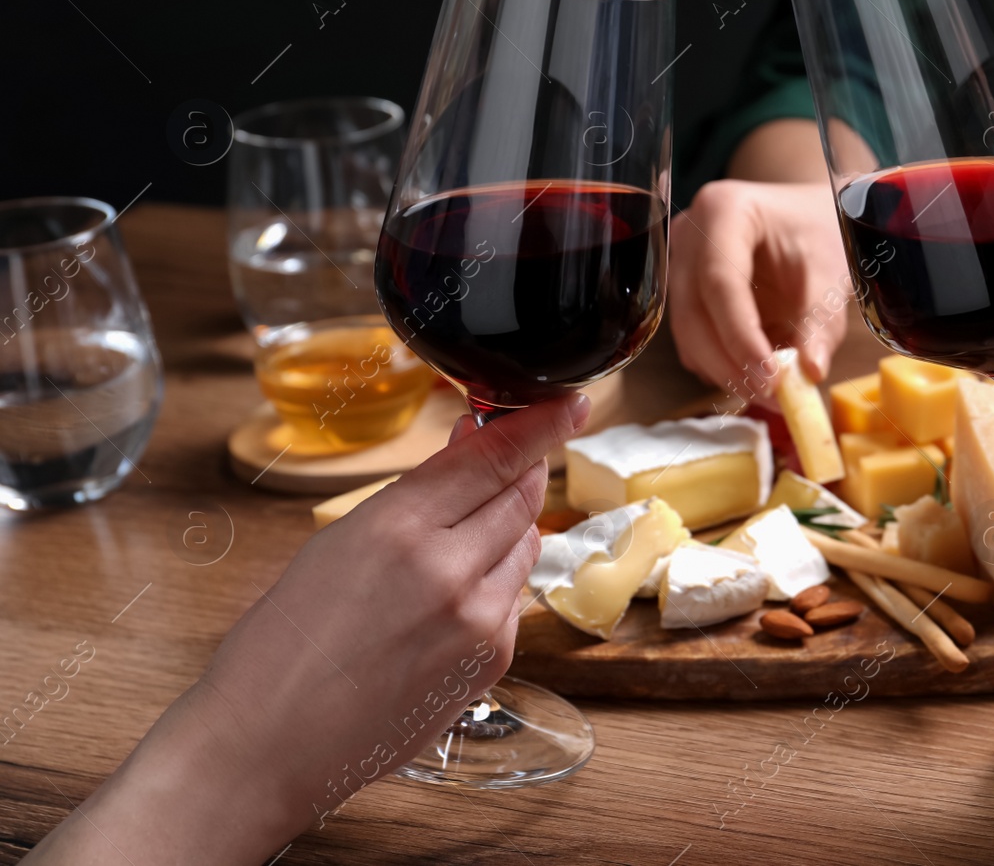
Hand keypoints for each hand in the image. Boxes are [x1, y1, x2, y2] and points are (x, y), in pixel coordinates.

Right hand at [34, 394, 588, 864]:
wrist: (266, 746)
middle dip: (516, 475)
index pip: (493, 456)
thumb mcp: (336, 545)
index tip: (572, 403)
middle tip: (501, 464)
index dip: (540, 422)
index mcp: (399, 528)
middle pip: (520, 497)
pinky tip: (448, 604)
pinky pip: (514, 600)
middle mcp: (450, 571)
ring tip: (450, 551)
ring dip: (505, 532)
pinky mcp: (491, 663)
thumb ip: (415, 499)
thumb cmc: (281, 646)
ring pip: (524, 547)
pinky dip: (496, 586)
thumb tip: (470, 448)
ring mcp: (479, 622)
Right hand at [668, 178, 849, 393]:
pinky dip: (720, 364)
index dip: (739, 334)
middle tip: (770, 394)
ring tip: (770, 392)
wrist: (807, 216)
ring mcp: (680, 263)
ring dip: (724, 370)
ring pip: (687, 332)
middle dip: (729, 362)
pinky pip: (692, 339)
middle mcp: (689, 235)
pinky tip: (754, 375)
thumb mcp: (829, 271)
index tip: (768, 374)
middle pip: (693, 312)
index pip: (720, 280)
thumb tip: (811, 372)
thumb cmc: (817, 231)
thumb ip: (820, 321)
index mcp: (723, 211)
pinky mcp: (683, 293)